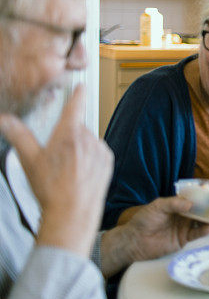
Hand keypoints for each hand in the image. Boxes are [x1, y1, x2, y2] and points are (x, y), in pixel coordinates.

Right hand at [0, 86, 112, 256]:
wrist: (73, 213)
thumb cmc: (50, 188)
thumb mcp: (29, 160)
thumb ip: (19, 136)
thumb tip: (4, 119)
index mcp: (68, 134)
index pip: (75, 106)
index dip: (78, 94)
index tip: (82, 85)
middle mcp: (88, 138)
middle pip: (77, 128)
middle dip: (68, 137)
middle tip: (57, 159)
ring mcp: (100, 149)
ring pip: (88, 141)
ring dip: (80, 148)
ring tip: (68, 170)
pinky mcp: (108, 161)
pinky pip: (98, 152)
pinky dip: (90, 158)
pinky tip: (80, 173)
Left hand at [101, 196, 208, 277]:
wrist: (134, 241)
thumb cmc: (143, 220)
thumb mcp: (157, 206)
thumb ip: (174, 204)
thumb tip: (191, 203)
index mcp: (178, 205)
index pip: (195, 199)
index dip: (205, 197)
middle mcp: (184, 215)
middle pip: (202, 211)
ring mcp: (184, 227)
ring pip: (202, 223)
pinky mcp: (183, 239)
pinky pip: (196, 234)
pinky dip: (204, 232)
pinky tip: (208, 229)